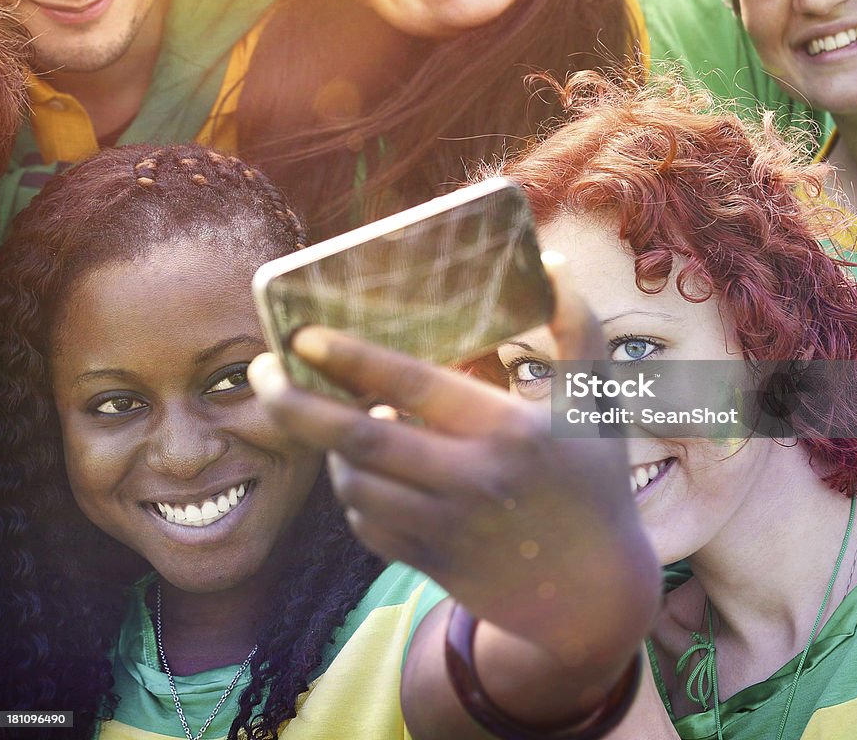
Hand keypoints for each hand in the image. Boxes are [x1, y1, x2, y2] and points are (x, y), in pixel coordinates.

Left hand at [248, 255, 658, 665]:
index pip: (413, 386)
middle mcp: (469, 480)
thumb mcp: (596, 403)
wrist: (593, 595)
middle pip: (359, 439)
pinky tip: (356, 464)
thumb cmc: (594, 482)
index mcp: (507, 430)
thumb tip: (554, 260)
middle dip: (295, 404)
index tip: (303, 334)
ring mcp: (445, 528)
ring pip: (353, 483)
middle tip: (259, 370)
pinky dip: (349, 489)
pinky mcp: (429, 562)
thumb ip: (578, 329)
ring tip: (317, 411)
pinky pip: (364, 524)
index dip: (353, 358)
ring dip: (325, 447)